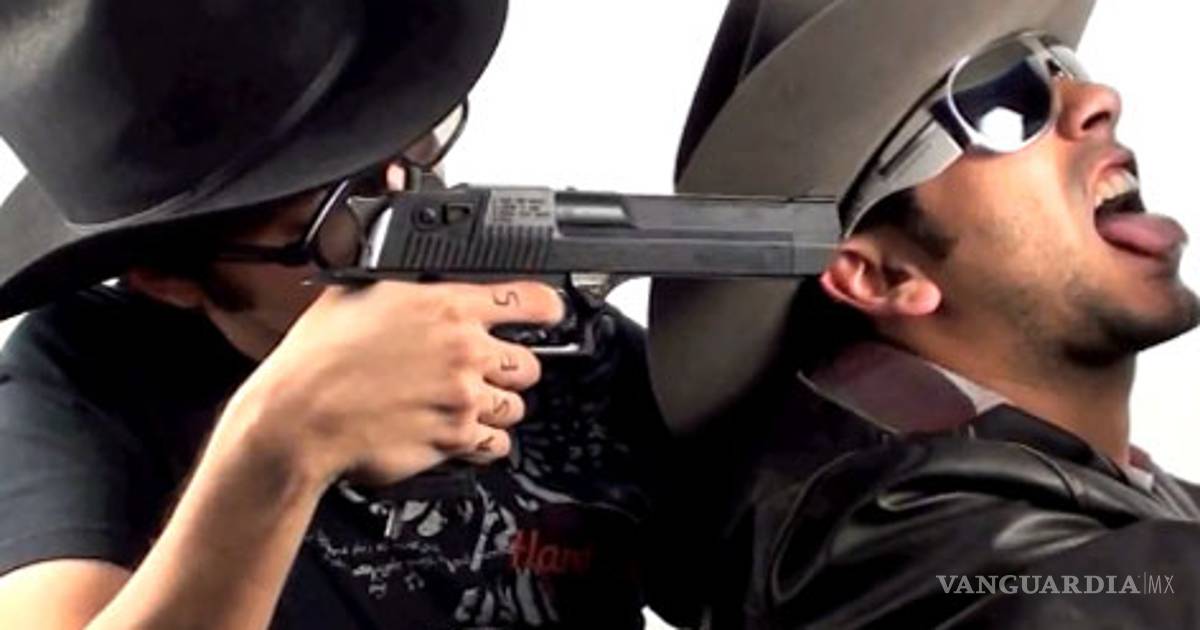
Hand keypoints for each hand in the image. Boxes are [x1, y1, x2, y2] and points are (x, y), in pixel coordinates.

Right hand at [223, 280, 564, 487]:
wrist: (299, 418)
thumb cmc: (317, 358)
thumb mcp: (356, 290)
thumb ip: (395, 265)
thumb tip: (395, 209)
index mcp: (446, 307)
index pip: (528, 300)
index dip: (547, 307)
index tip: (551, 314)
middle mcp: (464, 351)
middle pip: (529, 362)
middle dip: (512, 367)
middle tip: (485, 370)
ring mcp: (464, 397)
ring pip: (515, 406)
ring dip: (498, 406)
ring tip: (466, 402)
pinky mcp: (454, 439)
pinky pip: (496, 445)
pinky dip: (486, 443)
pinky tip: (464, 434)